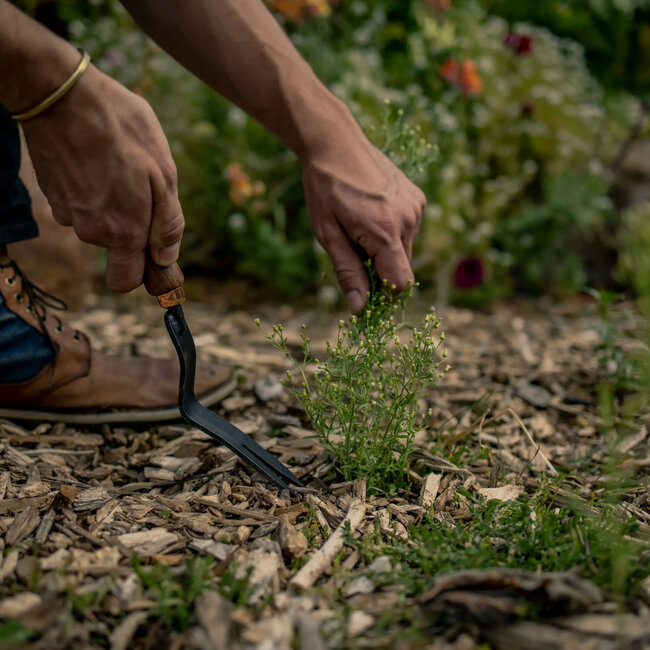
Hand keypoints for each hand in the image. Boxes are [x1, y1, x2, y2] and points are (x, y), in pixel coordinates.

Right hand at [20, 64, 183, 291]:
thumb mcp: (163, 173)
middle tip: (140, 188)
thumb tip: (166, 258)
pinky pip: (82, 204)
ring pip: (100, 223)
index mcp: (123, 230)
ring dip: (113, 202)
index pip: (126, 282)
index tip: (153, 255)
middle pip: (117, 247)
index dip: (143, 273)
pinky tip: (96, 159)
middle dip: (133, 227)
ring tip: (118, 164)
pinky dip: (92, 189)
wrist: (61, 93)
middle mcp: (91, 231)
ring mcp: (67, 214)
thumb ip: (167, 222)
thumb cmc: (122, 129)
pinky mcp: (52, 195)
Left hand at [302, 140, 425, 312]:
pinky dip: (392, 232)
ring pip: (405, 249)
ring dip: (385, 251)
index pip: (400, 283)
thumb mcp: (327, 234)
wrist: (335, 142)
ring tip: (359, 227)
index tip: (367, 297)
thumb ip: (347, 272)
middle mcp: (408, 220)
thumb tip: (359, 308)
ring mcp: (416, 206)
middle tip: (352, 252)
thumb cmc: (325, 188)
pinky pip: (408, 229)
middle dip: (380, 271)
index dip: (385, 298)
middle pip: (402, 268)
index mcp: (385, 232)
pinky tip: (371, 214)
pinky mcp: (417, 197)